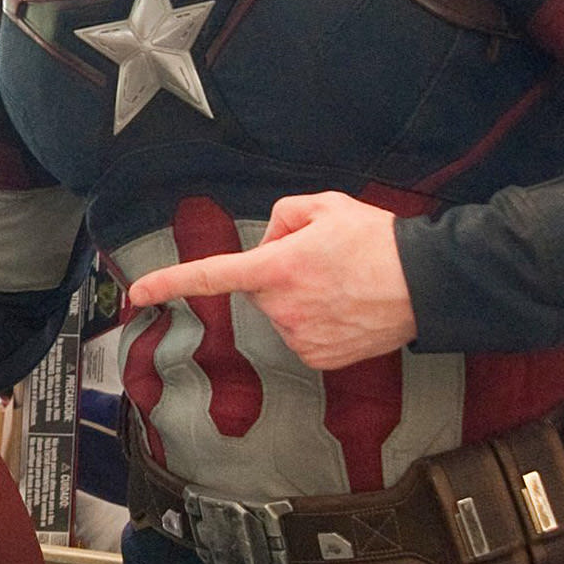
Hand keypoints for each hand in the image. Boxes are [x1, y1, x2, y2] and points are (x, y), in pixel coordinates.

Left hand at [126, 191, 417, 370]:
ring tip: (344, 284)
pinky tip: (348, 308)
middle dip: (281, 273)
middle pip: (260, 288)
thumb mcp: (325, 205)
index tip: (138, 294)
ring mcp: (299, 337)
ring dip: (303, 298)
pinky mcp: (318, 358)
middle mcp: (281, 307)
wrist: (426, 284)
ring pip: (283, 313)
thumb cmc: (378, 241)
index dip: (170, 283)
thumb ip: (282, 215)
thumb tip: (268, 243)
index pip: (210, 276)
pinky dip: (320, 323)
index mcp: (275, 267)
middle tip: (325, 262)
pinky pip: (303, 336)